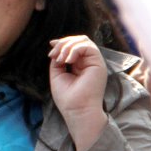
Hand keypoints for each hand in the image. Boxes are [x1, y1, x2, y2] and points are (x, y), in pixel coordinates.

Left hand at [48, 35, 107, 150]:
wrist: (76, 110)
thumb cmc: (67, 98)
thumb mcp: (58, 74)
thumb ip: (58, 60)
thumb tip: (56, 47)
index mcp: (80, 65)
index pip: (74, 46)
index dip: (62, 42)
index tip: (51, 45)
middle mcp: (89, 62)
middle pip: (79, 40)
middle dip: (64, 43)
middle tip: (54, 53)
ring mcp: (95, 63)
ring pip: (84, 41)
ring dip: (68, 46)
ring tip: (61, 59)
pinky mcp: (99, 64)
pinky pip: (88, 46)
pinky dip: (75, 49)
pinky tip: (68, 60)